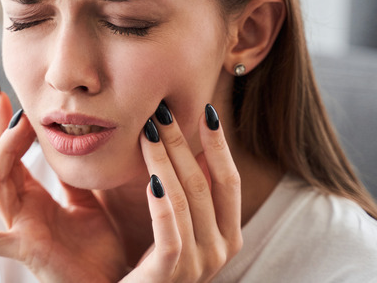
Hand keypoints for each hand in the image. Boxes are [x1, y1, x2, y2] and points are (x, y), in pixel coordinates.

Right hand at [0, 89, 127, 282]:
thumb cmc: (100, 250)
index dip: (7, 127)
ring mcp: (19, 229)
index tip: (9, 97)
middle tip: (6, 101)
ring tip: (15, 129)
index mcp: (34, 199)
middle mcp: (21, 212)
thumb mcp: (89, 200)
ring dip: (1, 155)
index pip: (12, 155)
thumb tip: (78, 136)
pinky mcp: (24, 250)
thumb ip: (76, 175)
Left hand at [122, 103, 242, 281]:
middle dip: (184, 143)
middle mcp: (220, 250)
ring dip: (166, 160)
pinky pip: (171, 235)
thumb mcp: (174, 222)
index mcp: (226, 234)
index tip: (206, 110)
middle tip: (163, 110)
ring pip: (186, 201)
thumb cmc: (148, 263)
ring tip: (147, 131)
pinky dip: (163, 204)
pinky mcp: (170, 276)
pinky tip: (151, 179)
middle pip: (205, 184)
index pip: (229, 179)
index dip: (219, 144)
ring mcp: (198, 265)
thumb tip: (176, 139)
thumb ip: (180, 187)